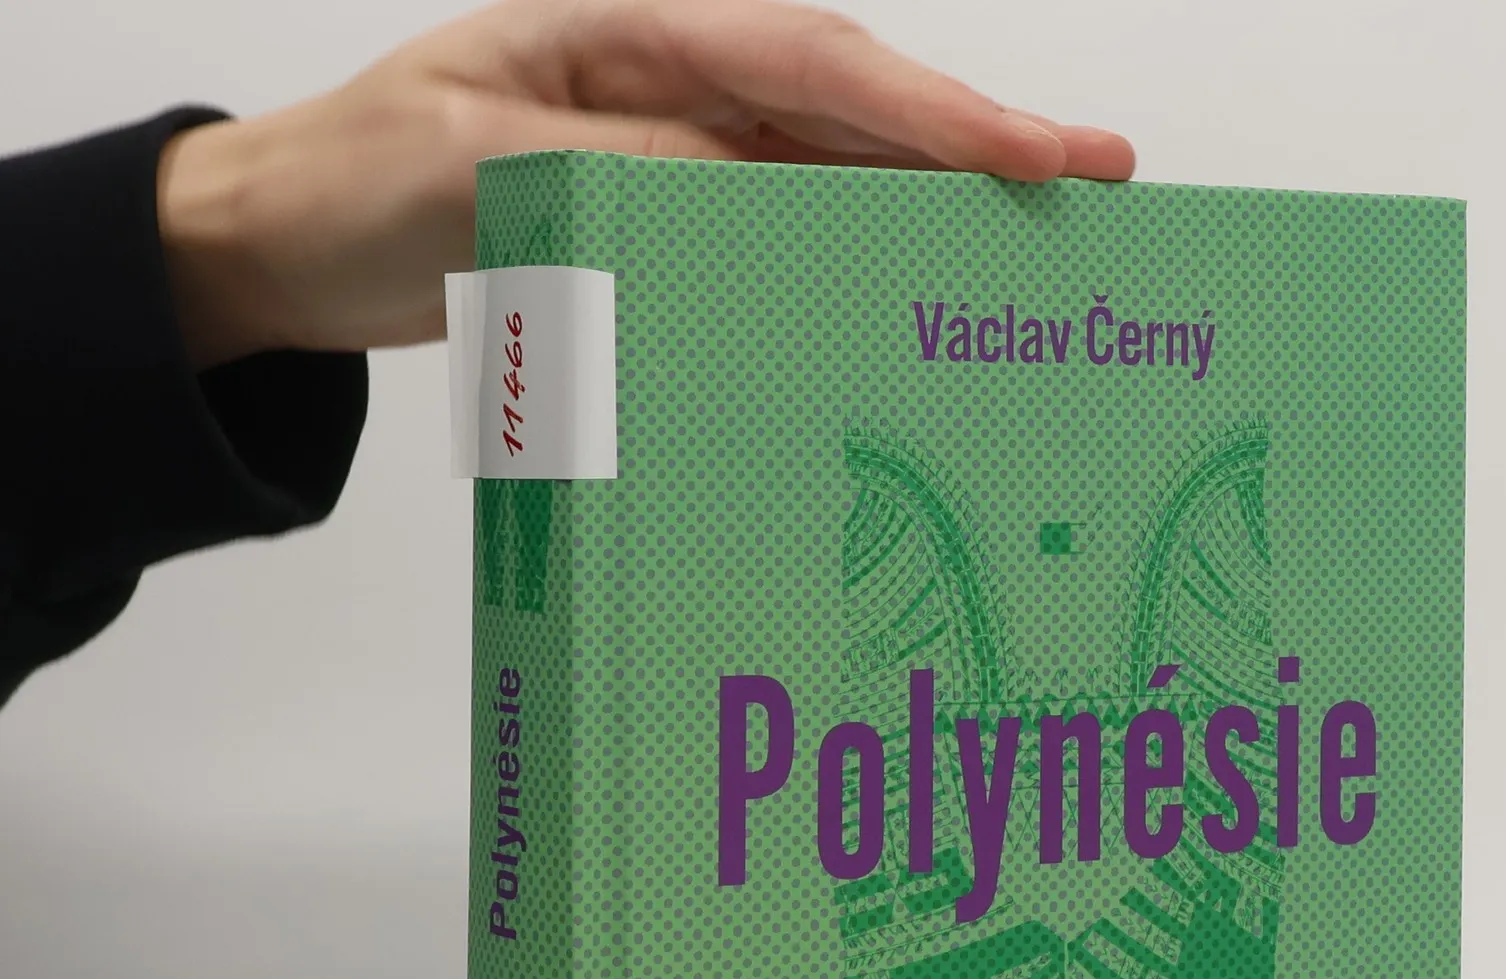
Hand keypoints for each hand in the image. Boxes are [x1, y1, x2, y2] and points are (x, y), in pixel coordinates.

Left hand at [156, 0, 1134, 367]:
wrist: (284, 243)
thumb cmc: (353, 180)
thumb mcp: (473, 166)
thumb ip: (620, 170)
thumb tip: (754, 191)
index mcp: (629, 32)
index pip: (813, 63)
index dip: (935, 112)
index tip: (1041, 155)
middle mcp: (669, 80)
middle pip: (852, 108)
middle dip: (974, 148)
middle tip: (1097, 188)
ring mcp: (670, 149)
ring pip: (829, 170)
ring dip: (926, 208)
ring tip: (1032, 250)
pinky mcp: (659, 219)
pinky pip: (776, 233)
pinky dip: (844, 260)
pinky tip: (902, 295)